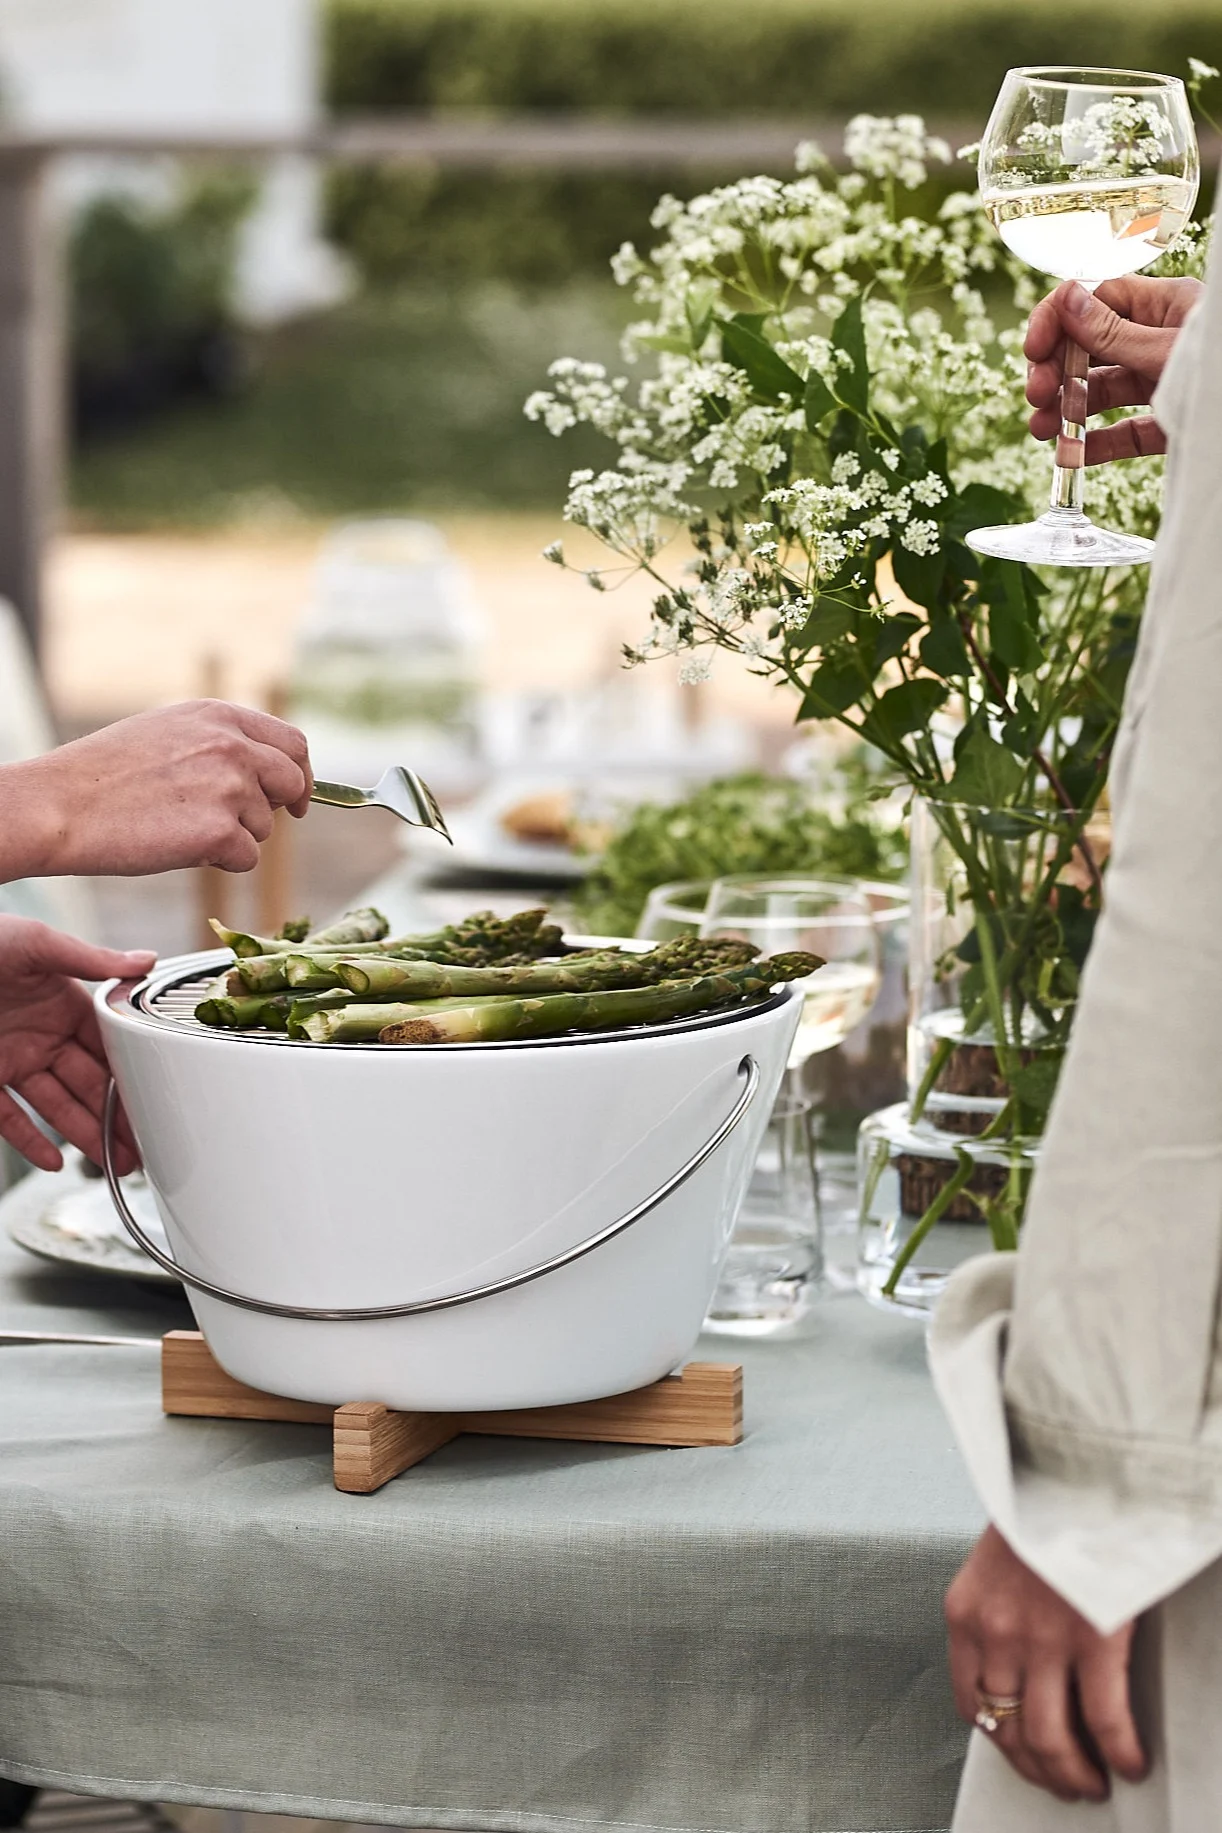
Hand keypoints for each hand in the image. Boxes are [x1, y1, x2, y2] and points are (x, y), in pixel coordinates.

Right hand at [0, 700, 313, 879]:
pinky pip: (245, 859)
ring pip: (263, 827)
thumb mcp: (168, 732)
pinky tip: (179, 848)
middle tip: (251, 827)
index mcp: (220, 716)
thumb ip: (219, 742)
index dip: (299, 773)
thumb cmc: (105, 775)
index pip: (291, 742)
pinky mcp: (221, 831)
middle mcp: (233, 746)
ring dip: (234, 837)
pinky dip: (220, 862)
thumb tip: (262, 770)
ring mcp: (231, 787)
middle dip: (282, 808)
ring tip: (179, 829)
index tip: (296, 797)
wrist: (62, 805)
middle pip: (292, 782)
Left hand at [0, 918, 154, 1173]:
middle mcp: (41, 1036)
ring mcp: (12, 1060)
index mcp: (63, 1003)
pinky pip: (9, 1119)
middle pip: (88, 1084)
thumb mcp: (36, 942)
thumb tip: (145, 961)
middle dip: (117, 1116)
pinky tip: (54, 1160)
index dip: (132, 1074)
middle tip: (144, 1144)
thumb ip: (90, 959)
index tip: (155, 1098)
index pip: (108, 1046)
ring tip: (116, 1162)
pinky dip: (31, 1142)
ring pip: (56, 1108)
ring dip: (86, 1135)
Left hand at [945, 1524, 1145, 1803]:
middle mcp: (995, 1632)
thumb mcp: (995, 1561)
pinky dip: (1119, 1752)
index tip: (1022, 1755)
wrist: (1072, 1469)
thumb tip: (1016, 1665)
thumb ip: (997, 1611)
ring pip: (1051, 1738)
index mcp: (964, 1612)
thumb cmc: (1038, 1510)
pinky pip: (1104, 1721)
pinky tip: (1131, 1762)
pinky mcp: (1092, 1638)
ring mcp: (1041, 1639)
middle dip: (1039, 1768)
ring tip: (1094, 1782)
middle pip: (1010, 1731)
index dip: (1000, 1740)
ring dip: (1075, 1774)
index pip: (971, 1703)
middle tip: (1065, 1783)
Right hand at [1025, 275, 1203, 464]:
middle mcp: (1158, 340)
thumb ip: (1114, 332)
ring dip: (1065, 410)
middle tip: (1036, 397)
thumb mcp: (1167, 350)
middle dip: (1056, 371)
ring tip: (1041, 431)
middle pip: (1090, 348)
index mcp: (1164, 305)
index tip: (1033, 349)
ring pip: (1100, 391)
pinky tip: (1069, 456)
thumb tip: (1066, 298)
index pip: (1095, 300)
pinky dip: (1092, 445)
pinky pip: (1121, 432)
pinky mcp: (1166, 423)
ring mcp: (1160, 382)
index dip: (1058, 320)